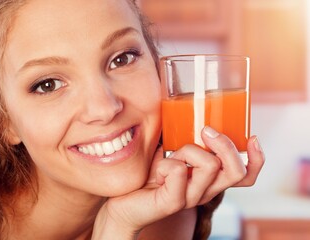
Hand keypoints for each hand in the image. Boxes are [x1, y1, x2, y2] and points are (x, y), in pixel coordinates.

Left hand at [92, 126, 264, 238]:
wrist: (123, 200)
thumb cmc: (148, 172)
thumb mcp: (171, 149)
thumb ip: (185, 136)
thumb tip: (191, 106)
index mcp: (209, 179)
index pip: (245, 175)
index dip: (257, 158)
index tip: (253, 136)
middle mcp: (205, 191)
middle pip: (235, 170)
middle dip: (223, 144)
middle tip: (205, 131)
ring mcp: (190, 198)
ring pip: (208, 165)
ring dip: (186, 151)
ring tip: (168, 156)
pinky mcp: (173, 202)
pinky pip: (178, 171)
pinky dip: (165, 162)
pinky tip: (156, 171)